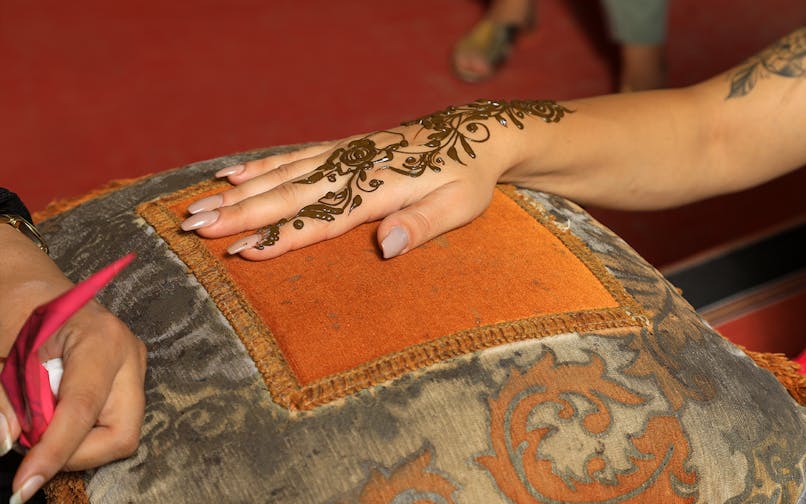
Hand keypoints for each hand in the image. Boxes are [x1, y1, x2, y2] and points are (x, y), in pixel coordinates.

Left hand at [0, 227, 145, 502]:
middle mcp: (129, 355)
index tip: (25, 484)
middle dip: (75, 454)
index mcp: (100, 339)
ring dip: (76, 444)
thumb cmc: (14, 309)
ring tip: (40, 421)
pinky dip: (80, 433)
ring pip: (120, 435)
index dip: (54, 452)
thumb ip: (4, 399)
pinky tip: (55, 414)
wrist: (32, 285)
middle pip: (120, 434)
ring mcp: (135, 368)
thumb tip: (8, 443)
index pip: (82, 410)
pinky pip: (112, 424)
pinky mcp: (130, 380)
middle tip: (33, 450)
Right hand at [181, 100, 570, 259]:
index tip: (240, 250)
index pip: (322, 218)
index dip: (281, 236)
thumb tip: (384, 245)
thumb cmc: (467, 177)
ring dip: (240, 192)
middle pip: (289, 194)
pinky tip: (234, 174)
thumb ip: (421, 225)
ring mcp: (344, 155)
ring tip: (198, 205)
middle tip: (193, 227)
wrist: (474, 134)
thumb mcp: (460, 207)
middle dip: (240, 212)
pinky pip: (295, 156)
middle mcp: (353, 168)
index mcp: (380, 189)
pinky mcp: (343, 149)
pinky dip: (262, 166)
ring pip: (283, 174)